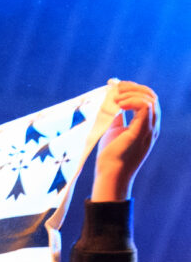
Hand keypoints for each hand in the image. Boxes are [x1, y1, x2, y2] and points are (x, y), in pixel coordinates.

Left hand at [92, 81, 159, 201]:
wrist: (109, 175)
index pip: (148, 99)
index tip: (116, 86)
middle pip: (151, 96)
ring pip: (150, 99)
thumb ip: (116, 115)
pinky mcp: (142, 132)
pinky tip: (118, 104)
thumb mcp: (113, 130)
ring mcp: (149, 130)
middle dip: (133, 88)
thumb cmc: (110, 156)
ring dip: (132, 93)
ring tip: (115, 98)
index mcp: (146, 126)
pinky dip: (132, 101)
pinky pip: (145, 107)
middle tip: (116, 88)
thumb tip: (112, 98)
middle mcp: (152, 127)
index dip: (133, 89)